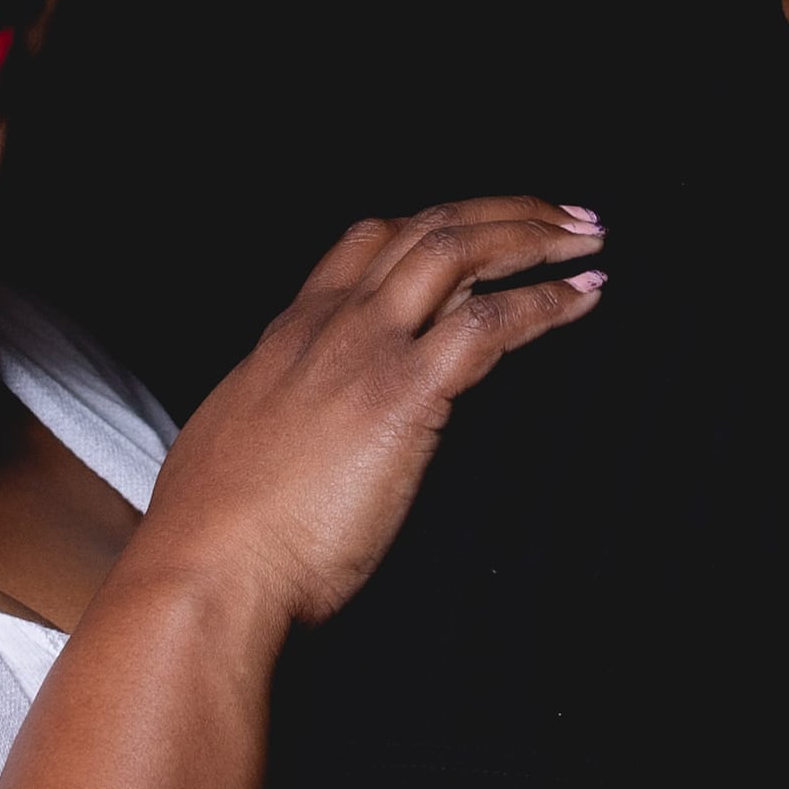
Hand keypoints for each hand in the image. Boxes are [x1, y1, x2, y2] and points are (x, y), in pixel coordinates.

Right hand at [125, 198, 608, 629]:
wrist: (203, 575)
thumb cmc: (212, 543)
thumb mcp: (236, 458)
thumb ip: (279, 433)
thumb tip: (300, 450)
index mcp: (287, 339)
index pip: (367, 244)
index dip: (433, 226)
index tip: (478, 230)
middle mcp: (328, 327)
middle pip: (423, 228)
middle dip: (499, 212)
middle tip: (560, 215)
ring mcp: (364, 352)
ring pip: (457, 250)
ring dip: (531, 235)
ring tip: (585, 237)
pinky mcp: (402, 395)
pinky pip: (489, 323)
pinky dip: (545, 301)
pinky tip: (583, 298)